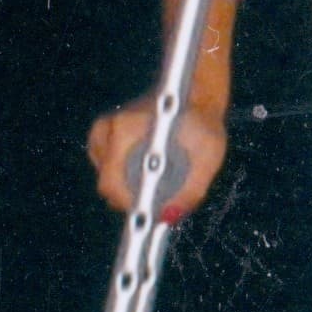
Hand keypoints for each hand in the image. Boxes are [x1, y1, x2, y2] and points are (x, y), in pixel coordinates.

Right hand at [88, 95, 227, 221]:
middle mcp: (110, 127)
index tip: (150, 212)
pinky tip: (141, 171)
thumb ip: (191, 190)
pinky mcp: (104, 132)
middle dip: (132, 198)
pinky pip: (104, 167)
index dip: (130, 204)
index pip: (111, 182)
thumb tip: (167, 218)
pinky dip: (121, 176)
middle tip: (159, 197)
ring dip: (127, 186)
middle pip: (108, 184)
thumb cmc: (203, 123)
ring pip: (106, 178)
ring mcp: (104, 129)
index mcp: (127, 129)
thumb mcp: (208, 157)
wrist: (195, 94)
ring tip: (154, 180)